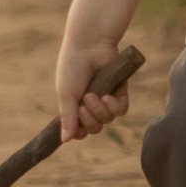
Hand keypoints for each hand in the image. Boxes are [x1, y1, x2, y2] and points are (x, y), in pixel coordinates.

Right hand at [56, 24, 131, 145]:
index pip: (80, 130)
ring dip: (100, 111)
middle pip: (94, 127)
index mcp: (75, 105)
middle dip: (89, 120)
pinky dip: (114, 106)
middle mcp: (91, 104)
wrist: (89, 45)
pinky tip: (107, 96)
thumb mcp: (65, 94)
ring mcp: (105, 98)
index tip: (77, 129)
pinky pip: (121, 110)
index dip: (80, 132)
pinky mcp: (119, 91)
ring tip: (93, 95)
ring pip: (108, 120)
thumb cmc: (72, 67)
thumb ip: (67, 118)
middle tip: (83, 106)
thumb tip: (64, 141)